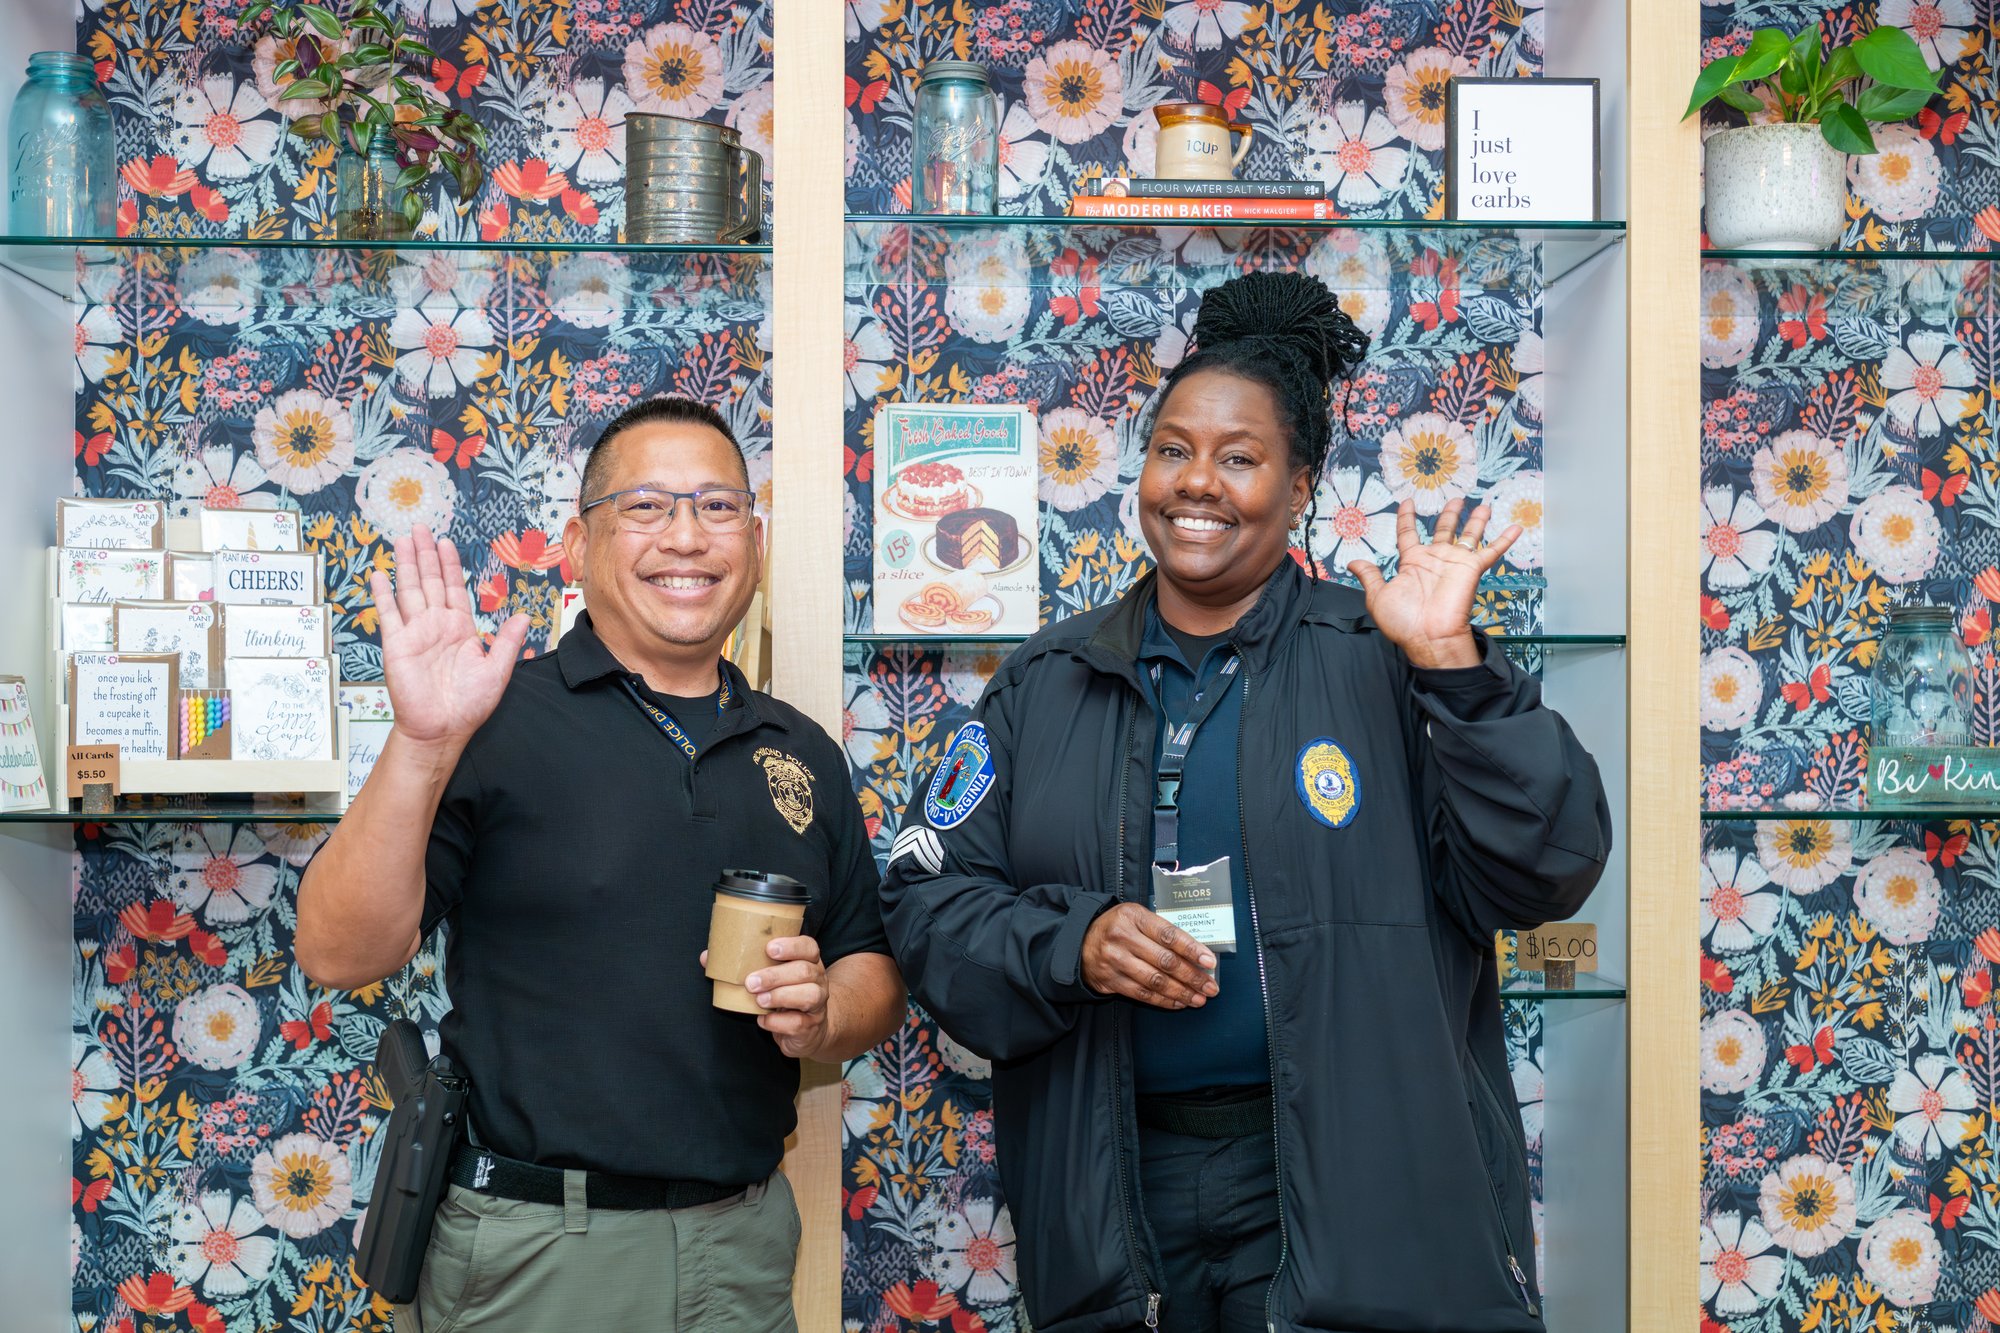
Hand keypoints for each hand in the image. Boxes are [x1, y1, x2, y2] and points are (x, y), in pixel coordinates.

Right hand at [370, 525, 529, 748]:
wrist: (442, 729)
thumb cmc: (469, 704)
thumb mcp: (497, 669)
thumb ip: (507, 641)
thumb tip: (525, 615)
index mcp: (459, 628)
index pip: (453, 588)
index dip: (449, 565)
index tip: (446, 542)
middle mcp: (436, 625)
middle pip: (429, 581)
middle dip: (425, 554)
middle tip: (420, 528)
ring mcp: (414, 633)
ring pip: (409, 590)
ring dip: (404, 565)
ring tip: (401, 540)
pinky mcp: (396, 644)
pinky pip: (389, 614)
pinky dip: (383, 594)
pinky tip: (379, 574)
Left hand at [702, 936, 830, 1057]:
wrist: (810, 1029)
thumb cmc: (784, 994)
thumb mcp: (770, 977)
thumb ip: (743, 965)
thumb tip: (707, 957)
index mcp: (808, 962)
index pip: (809, 947)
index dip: (792, 946)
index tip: (769, 948)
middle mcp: (818, 980)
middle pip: (805, 971)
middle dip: (775, 975)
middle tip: (750, 982)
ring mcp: (817, 1004)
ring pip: (808, 995)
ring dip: (780, 996)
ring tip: (759, 1000)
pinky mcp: (810, 1026)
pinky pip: (797, 1023)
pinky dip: (776, 1022)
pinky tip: (762, 1020)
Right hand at [1080, 904, 1217, 1009]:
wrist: (1080, 942)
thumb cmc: (1118, 927)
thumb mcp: (1136, 917)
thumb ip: (1161, 930)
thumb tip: (1197, 952)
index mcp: (1133, 916)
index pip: (1168, 934)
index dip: (1192, 949)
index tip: (1210, 962)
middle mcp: (1122, 937)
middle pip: (1165, 961)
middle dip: (1192, 976)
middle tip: (1211, 987)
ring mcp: (1115, 960)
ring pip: (1155, 981)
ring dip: (1181, 992)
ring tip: (1199, 999)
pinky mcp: (1110, 980)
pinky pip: (1142, 994)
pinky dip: (1164, 1001)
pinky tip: (1179, 1002)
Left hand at [1348, 498, 1519, 669]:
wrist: (1428, 636)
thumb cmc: (1403, 621)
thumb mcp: (1378, 596)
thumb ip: (1369, 576)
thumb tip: (1352, 562)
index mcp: (1412, 562)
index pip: (1409, 533)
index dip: (1407, 517)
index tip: (1408, 502)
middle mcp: (1435, 559)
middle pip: (1443, 529)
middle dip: (1449, 514)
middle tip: (1455, 498)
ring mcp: (1455, 563)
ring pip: (1468, 535)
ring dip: (1476, 521)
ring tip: (1483, 505)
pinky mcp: (1472, 569)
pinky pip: (1491, 551)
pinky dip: (1504, 540)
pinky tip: (1515, 527)